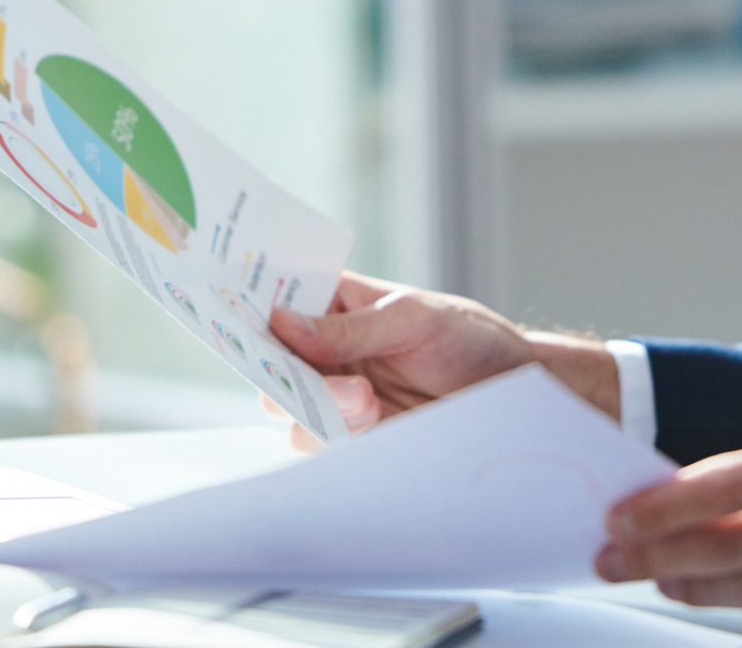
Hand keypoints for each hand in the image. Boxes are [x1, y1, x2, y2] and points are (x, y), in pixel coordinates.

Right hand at [267, 271, 617, 440]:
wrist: (513, 396)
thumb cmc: (469, 339)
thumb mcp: (414, 318)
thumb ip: (349, 328)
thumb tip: (281, 321)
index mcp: (335, 302)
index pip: (275, 298)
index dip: (246, 304)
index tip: (228, 311)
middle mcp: (325, 348)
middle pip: (268, 362)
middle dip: (283, 371)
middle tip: (325, 376)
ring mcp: (336, 394)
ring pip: (287, 407)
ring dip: (318, 407)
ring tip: (367, 401)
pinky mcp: (353, 436)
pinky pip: (317, 441)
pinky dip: (335, 436)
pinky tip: (374, 423)